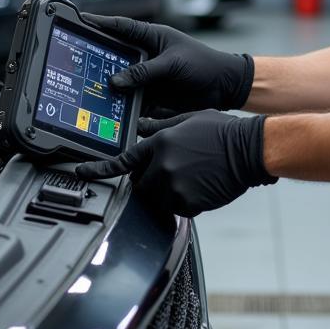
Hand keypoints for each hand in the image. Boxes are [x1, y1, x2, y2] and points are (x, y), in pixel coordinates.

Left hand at [74, 110, 275, 216]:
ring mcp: (174, 185)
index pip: (122, 161)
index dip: (98, 168)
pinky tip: (200, 186)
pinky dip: (185, 202)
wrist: (249, 149)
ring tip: (191, 177)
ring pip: (157, 198)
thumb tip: (139, 128)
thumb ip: (160, 127)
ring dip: (168, 192)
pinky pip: (177, 209)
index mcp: (160, 143)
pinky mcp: (188, 202)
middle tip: (173, 171)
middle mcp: (162, 165)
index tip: (80, 172)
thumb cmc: (222, 132)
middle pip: (140, 183)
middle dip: (150, 180)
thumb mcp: (188, 119)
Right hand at [85, 14, 253, 116]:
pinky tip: (107, 111)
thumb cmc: (204, 64)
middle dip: (98, 58)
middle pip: (116, 55)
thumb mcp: (173, 64)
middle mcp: (146, 56)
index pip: (123, 27)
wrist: (225, 87)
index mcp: (153, 38)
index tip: (82, 20)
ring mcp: (148, 76)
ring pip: (121, 80)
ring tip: (87, 90)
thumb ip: (145, 71)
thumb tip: (116, 81)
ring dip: (108, 86)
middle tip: (78, 61)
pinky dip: (121, 105)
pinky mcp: (152, 95)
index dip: (102, 23)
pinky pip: (132, 100)